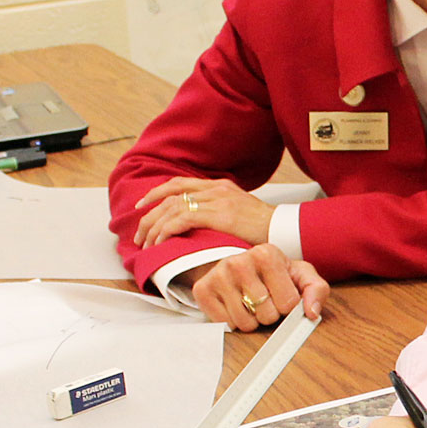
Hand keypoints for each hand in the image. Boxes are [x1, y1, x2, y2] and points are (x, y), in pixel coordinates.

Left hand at [134, 176, 274, 247]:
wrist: (287, 229)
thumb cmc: (268, 228)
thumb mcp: (243, 213)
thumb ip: (223, 213)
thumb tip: (205, 227)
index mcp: (221, 186)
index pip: (180, 184)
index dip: (156, 193)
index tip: (143, 206)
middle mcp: (216, 189)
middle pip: (170, 196)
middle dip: (149, 216)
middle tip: (140, 234)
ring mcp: (217, 200)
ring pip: (171, 208)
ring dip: (154, 227)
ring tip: (146, 243)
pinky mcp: (218, 214)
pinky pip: (181, 220)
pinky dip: (166, 231)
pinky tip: (161, 242)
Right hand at [184, 244, 326, 331]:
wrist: (241, 266)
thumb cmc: (276, 273)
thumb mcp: (302, 276)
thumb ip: (316, 290)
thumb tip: (312, 312)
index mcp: (267, 254)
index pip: (288, 303)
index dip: (289, 306)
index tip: (283, 295)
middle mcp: (239, 261)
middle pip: (267, 314)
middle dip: (271, 314)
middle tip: (266, 301)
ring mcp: (218, 275)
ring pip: (245, 323)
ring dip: (253, 321)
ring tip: (252, 304)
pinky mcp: (202, 290)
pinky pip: (225, 324)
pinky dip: (234, 322)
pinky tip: (236, 306)